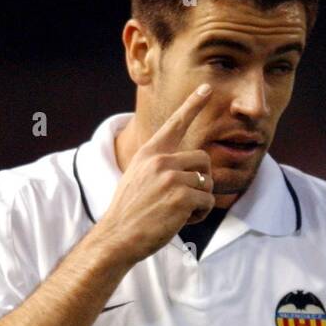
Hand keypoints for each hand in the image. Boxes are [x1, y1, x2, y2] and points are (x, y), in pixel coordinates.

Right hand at [99, 85, 215, 260]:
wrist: (118, 236)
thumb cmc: (129, 213)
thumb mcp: (138, 178)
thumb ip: (159, 166)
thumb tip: (192, 169)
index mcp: (150, 153)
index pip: (175, 123)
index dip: (193, 104)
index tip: (207, 89)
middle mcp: (161, 160)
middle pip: (203, 159)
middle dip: (202, 180)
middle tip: (186, 199)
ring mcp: (171, 177)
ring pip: (206, 183)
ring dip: (198, 201)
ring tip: (178, 213)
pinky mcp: (180, 197)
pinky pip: (206, 201)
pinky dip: (199, 215)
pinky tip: (180, 221)